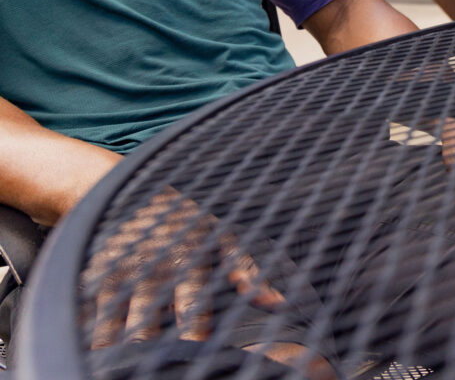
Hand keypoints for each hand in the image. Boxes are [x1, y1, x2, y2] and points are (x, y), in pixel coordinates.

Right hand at [82, 187, 335, 377]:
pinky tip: (89, 353)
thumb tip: (278, 303)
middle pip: (144, 326)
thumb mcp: (221, 234)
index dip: (193, 338)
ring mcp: (114, 277)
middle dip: (146, 350)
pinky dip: (83, 336)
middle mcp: (149, 272)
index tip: (196, 356)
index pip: (191, 311)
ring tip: (113, 371)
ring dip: (112, 350)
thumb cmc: (186, 220)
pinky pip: (80, 316)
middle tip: (152, 368)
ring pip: (107, 327)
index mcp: (186, 263)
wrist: (133, 189)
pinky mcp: (86, 280)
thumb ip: (247, 268)